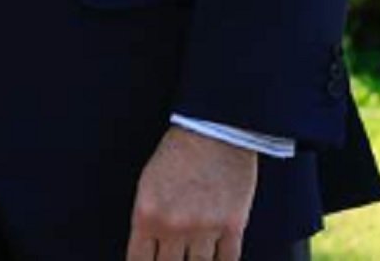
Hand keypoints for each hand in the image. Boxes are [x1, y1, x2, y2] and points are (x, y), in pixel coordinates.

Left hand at [126, 127, 258, 260]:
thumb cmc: (178, 153)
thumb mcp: (148, 184)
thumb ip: (147, 219)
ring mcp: (205, 228)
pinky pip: (227, 260)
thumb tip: (149, 249)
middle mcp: (174, 226)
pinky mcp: (233, 225)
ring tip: (193, 259)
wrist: (214, 131)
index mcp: (147, 215)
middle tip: (174, 259)